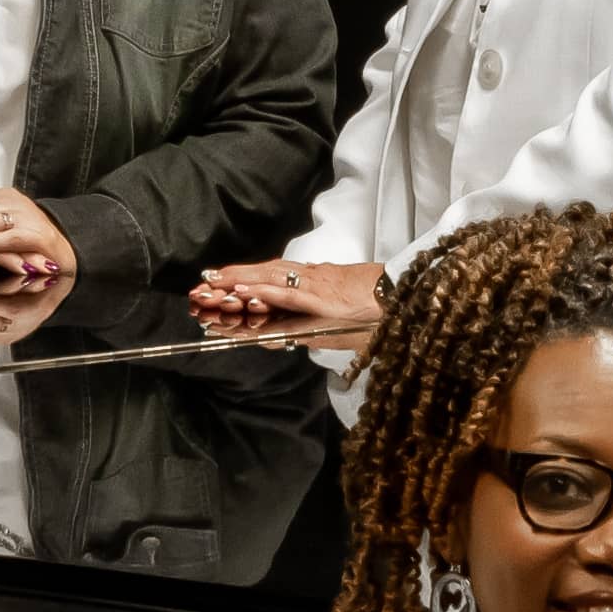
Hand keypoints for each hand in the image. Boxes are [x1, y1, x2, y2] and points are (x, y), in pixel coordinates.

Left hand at [189, 257, 379, 335]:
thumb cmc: (382, 310)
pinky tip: (243, 292)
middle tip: (202, 284)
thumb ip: (317, 322)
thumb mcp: (344, 316)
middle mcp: (312, 281)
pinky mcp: (323, 299)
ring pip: (270, 281)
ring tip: (211, 285)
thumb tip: (291, 334)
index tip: (218, 285)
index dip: (244, 282)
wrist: (410, 299)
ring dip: (239, 283)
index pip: (273, 280)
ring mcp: (317, 288)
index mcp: (316, 284)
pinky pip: (288, 295)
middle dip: (232, 282)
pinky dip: (264, 292)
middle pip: (265, 277)